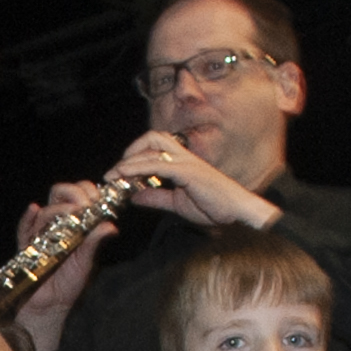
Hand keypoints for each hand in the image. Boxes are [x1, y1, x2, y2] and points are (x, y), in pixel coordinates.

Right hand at [9, 180, 120, 346]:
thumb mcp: (86, 261)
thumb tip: (110, 226)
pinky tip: (34, 209)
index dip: (85, 190)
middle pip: (57, 195)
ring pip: (45, 212)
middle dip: (72, 193)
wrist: (51, 305)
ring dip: (59, 208)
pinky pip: (23, 229)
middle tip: (84, 203)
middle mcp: (54, 225)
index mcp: (71, 224)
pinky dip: (27, 218)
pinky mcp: (26, 248)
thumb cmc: (69, 283)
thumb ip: (95, 241)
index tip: (95, 197)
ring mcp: (39, 235)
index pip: (76, 196)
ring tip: (72, 212)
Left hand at [108, 131, 278, 230]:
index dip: (135, 155)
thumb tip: (135, 196)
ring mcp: (186, 162)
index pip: (155, 146)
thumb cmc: (214, 207)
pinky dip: (138, 168)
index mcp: (182, 162)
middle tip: (116, 171)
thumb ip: (156, 197)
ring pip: (152, 149)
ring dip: (129, 160)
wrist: (236, 212)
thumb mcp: (176, 203)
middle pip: (153, 138)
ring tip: (114, 175)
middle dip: (131, 150)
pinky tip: (125, 175)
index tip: (120, 173)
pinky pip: (158, 165)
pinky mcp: (188, 171)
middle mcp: (184, 157)